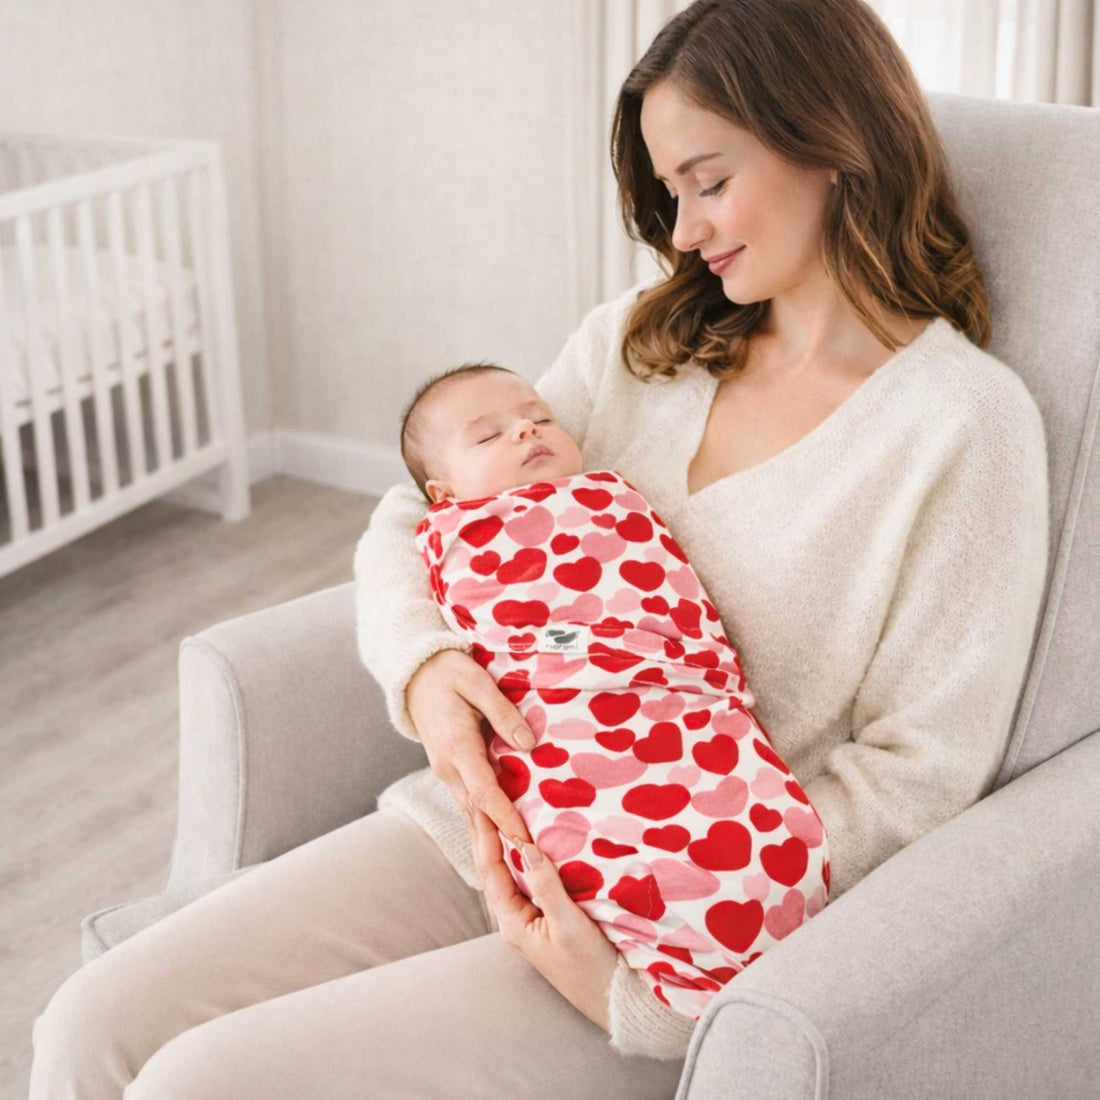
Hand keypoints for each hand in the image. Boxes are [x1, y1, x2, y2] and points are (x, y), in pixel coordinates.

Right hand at [406, 648, 534, 847]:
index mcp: (458, 746)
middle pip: (476, 812)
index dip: (505, 818)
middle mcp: (448, 766)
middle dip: (500, 842)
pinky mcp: (449, 768)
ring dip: (491, 838)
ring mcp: (446, 770)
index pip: (484, 791)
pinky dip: (484, 821)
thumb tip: (529, 743)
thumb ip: (503, 712)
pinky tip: (501, 839)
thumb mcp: (477, 681)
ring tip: (516, 866)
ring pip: (471, 811)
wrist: (414, 672)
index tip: (525, 841)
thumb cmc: (449, 671)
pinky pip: (468, 801)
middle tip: (526, 869)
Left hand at [466, 800, 619, 1032]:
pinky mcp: (547, 920)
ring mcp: (530, 920)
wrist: (615, 1001)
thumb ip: (547, 885)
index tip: (481, 803)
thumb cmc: (592, 967)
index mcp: (513, 923)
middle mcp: (515, 920)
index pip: (491, 870)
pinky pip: (527, 881)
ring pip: (509, 873)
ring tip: (496, 811)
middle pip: (494, 869)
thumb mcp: (569, 925)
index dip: (485, 835)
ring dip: (502, 843)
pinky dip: (523, 857)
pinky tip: (527, 842)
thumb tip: (526, 845)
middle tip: (479, 797)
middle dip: (486, 835)